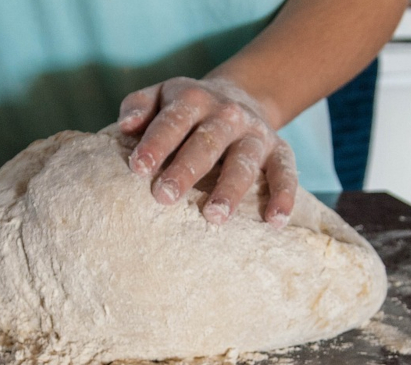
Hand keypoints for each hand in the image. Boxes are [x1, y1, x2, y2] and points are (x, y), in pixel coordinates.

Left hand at [118, 76, 297, 228]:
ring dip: (230, 188)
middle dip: (185, 170)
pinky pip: (285, 173)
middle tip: (164, 197)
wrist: (240, 97)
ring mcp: (255, 134)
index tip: (138, 168)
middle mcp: (227, 115)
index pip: (173, 120)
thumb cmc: (186, 109)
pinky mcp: (279, 151)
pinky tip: (274, 221)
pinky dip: (284, 196)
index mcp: (193, 100)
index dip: (156, 143)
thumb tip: (125, 126)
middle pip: (206, 142)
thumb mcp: (160, 96)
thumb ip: (138, 106)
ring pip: (244, 161)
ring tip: (214, 216)